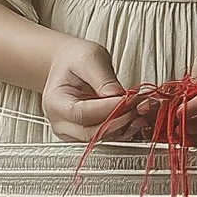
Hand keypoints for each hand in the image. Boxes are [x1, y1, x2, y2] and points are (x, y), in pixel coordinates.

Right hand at [42, 36, 157, 145]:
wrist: (67, 65)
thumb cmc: (74, 60)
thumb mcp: (89, 57)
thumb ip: (103, 77)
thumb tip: (118, 97)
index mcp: (55, 102)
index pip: (82, 113)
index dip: (109, 109)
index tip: (131, 99)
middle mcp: (60, 122)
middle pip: (92, 133)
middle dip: (120, 120)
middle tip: (141, 105)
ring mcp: (71, 133)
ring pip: (100, 139)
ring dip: (123, 127)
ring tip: (140, 110)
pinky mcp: (83, 136)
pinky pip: (104, 139)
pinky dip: (120, 130)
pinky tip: (132, 117)